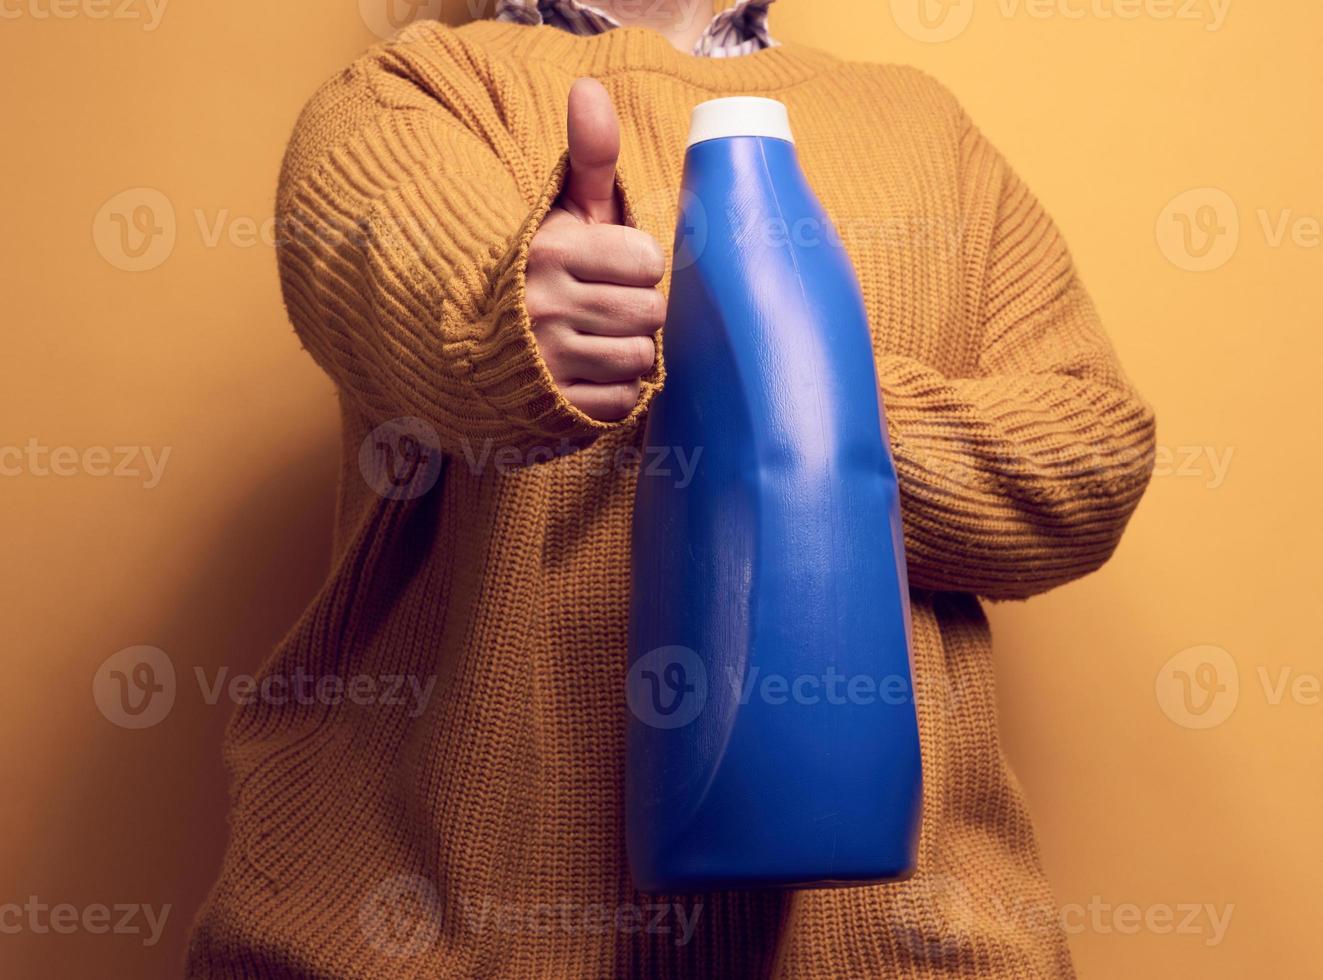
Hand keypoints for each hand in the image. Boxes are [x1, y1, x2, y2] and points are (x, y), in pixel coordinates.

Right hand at [527, 78, 666, 421]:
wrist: (476, 337)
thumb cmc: (540, 266)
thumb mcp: (562, 210)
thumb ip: (590, 157)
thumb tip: (589, 87)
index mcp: (551, 252)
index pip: (648, 262)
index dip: (640, 265)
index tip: (616, 267)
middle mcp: (543, 307)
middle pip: (650, 313)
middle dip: (638, 309)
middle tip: (611, 305)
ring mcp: (547, 362)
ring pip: (638, 358)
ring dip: (631, 350)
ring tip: (603, 337)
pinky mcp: (552, 406)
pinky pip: (621, 402)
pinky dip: (617, 390)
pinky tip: (594, 371)